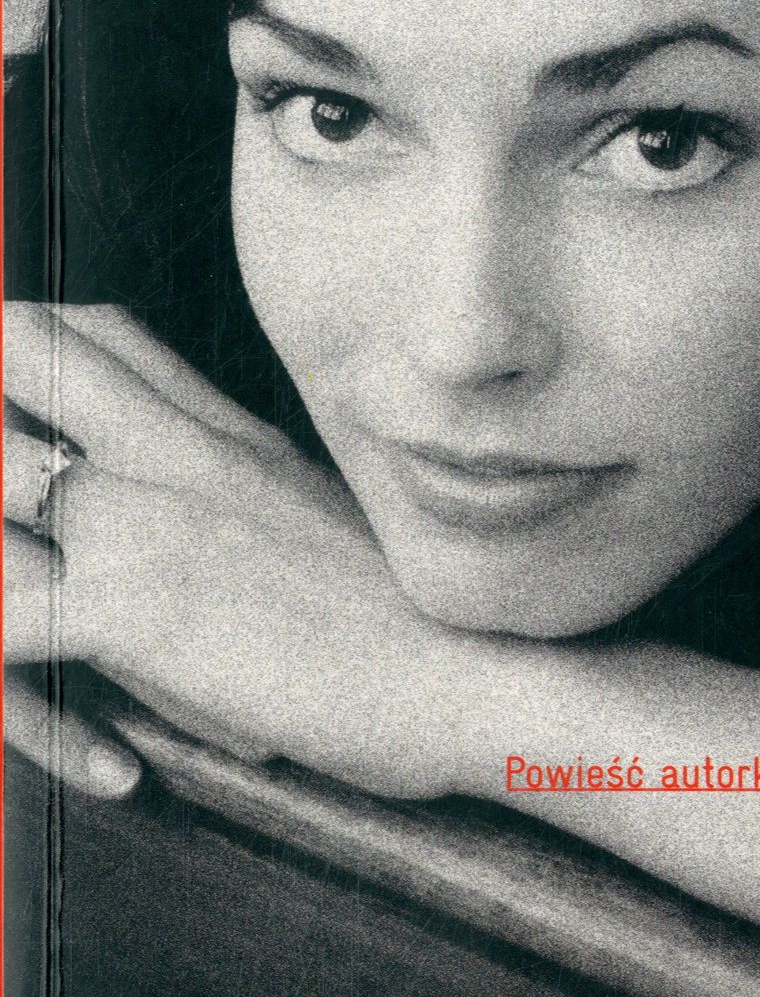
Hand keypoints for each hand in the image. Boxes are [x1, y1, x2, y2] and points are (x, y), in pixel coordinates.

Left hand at [4, 303, 477, 801]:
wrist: (475, 670)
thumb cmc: (415, 615)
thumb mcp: (327, 524)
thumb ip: (243, 494)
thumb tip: (192, 504)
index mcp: (224, 434)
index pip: (106, 335)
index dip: (31, 326)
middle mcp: (177, 453)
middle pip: (29, 352)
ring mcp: (149, 521)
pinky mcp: (132, 607)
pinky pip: (0, 611)